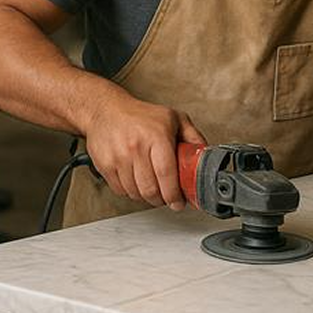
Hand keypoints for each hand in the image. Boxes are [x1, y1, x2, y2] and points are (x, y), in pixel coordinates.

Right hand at [83, 95, 206, 210]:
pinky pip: (121, 191)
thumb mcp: (173, 118)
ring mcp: (118, 157)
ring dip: (146, 197)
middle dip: (162, 199)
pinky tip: (136, 180)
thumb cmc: (140, 115)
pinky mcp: (105, 165)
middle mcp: (136, 146)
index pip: (167, 174)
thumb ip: (193, 137)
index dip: (174, 195)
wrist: (105, 110)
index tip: (178, 202)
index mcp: (156, 136)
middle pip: (151, 190)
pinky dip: (131, 192)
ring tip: (151, 185)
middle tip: (167, 196)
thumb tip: (206, 155)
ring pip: (136, 193)